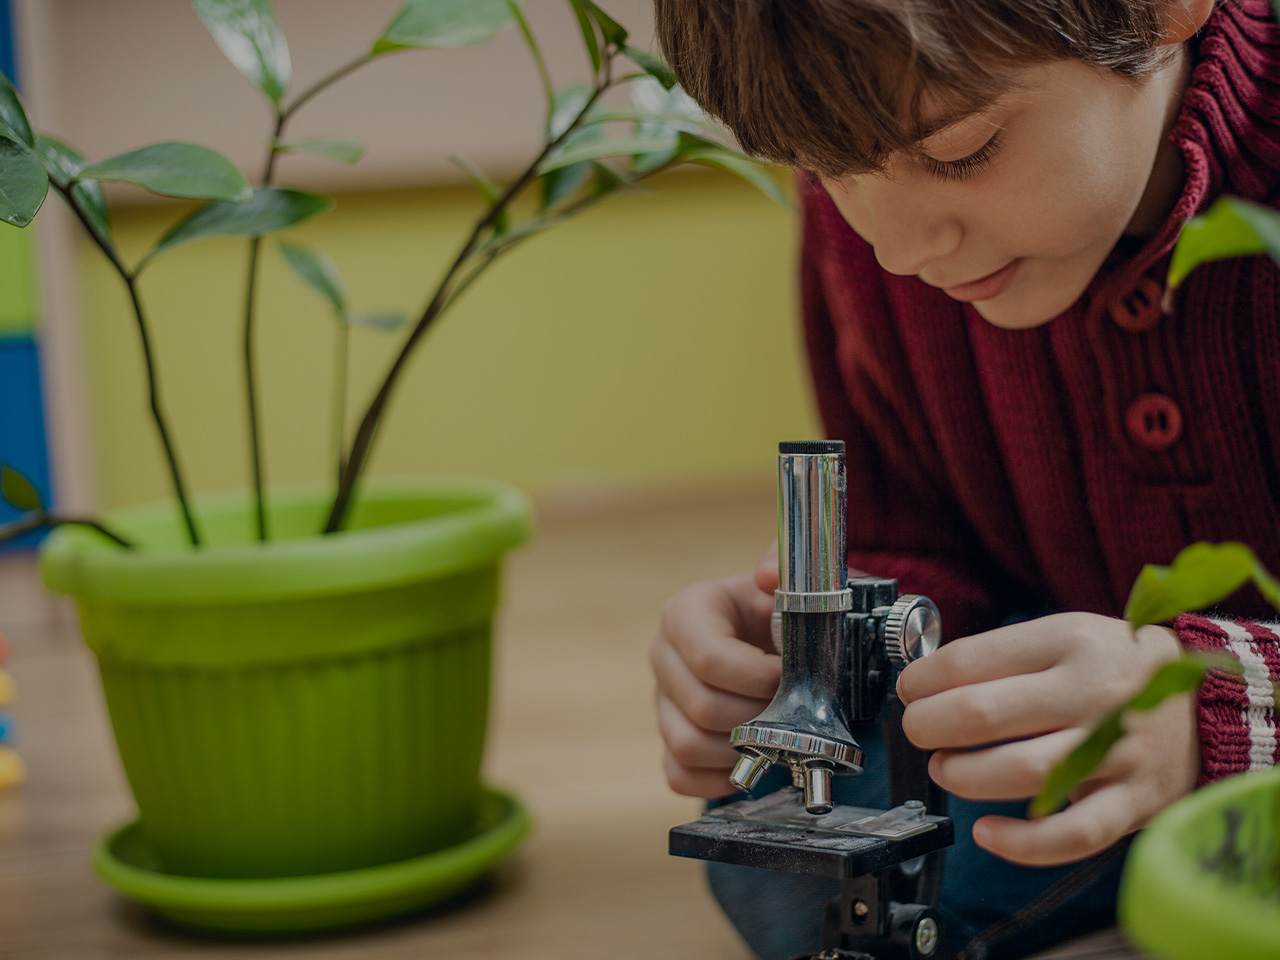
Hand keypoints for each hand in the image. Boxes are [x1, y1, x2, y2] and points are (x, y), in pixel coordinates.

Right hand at [651, 545, 780, 797]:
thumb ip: (785, 566)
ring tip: (774, 734)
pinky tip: (751, 761)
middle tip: (792, 709)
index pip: (709, 658)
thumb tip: (765, 575)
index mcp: (687, 612)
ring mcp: (662, 701)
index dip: (758, 679)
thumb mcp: (792, 580)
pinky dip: (718, 779)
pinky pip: (679, 775)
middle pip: (701, 707)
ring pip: (688, 745)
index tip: (791, 677)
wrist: (777, 637)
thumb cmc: (784, 611)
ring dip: (741, 749)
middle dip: (758, 716)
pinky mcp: (669, 739)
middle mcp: (664, 655)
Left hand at [896, 612, 1197, 866]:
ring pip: (1020, 772)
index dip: (920, 681)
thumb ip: (1003, 656)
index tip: (909, 691)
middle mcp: (1092, 692)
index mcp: (1067, 641)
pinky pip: (1072, 833)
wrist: (1207, 703)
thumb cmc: (1114, 669)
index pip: (968, 661)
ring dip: (963, 776)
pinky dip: (1022, 842)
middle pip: (982, 714)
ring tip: (947, 769)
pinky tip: (988, 832)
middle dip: (928, 727)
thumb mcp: (1064, 635)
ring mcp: (1116, 749)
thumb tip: (924, 681)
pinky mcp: (1133, 801)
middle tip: (919, 731)